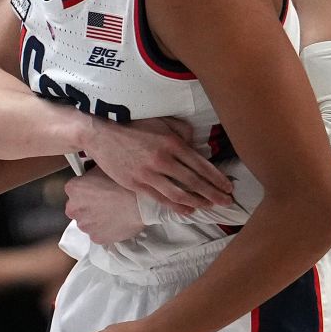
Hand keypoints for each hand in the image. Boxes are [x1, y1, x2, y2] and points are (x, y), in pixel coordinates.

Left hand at [64, 170, 145, 244]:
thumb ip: (92, 172)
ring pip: (87, 222)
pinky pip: (98, 233)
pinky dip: (105, 230)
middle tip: (105, 202)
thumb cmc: (125, 183)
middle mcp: (74, 208)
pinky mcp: (96, 238)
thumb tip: (92, 173)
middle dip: (88, 206)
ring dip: (96, 219)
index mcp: (73, 188)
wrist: (142, 203)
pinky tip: (116, 222)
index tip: (97, 190)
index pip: (74, 189)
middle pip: (78, 207)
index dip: (86, 190)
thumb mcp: (105, 168)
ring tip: (113, 212)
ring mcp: (85, 225)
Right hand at [80, 117, 232, 213]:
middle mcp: (163, 159)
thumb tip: (197, 145)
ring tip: (209, 207)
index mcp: (172, 142)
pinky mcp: (136, 184)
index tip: (229, 187)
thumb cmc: (133, 125)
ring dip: (197, 202)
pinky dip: (177, 207)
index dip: (217, 178)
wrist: (102, 133)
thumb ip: (182, 131)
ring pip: (179, 194)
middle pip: (194, 181)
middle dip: (213, 194)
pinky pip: (161, 199)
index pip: (201, 164)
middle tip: (227, 202)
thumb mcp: (161, 121)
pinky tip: (188, 210)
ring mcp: (149, 174)